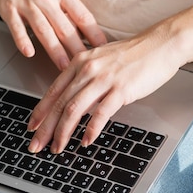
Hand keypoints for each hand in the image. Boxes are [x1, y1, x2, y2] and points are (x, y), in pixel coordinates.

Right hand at [0, 0, 106, 69]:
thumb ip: (68, 7)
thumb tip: (85, 32)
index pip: (82, 16)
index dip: (94, 34)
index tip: (102, 49)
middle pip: (65, 28)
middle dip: (76, 49)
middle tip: (84, 65)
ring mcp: (26, 4)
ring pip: (44, 31)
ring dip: (55, 51)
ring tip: (64, 67)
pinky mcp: (8, 9)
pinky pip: (17, 27)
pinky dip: (23, 40)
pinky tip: (29, 53)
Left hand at [27, 31, 182, 153]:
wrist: (160, 45)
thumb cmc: (135, 55)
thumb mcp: (102, 61)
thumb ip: (86, 78)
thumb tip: (75, 99)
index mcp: (80, 62)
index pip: (53, 91)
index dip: (40, 111)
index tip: (32, 127)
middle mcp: (87, 70)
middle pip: (59, 103)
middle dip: (45, 128)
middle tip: (37, 145)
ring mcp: (103, 79)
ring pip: (74, 109)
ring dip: (63, 132)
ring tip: (58, 148)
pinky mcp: (120, 90)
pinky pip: (100, 114)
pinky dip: (91, 130)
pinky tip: (86, 141)